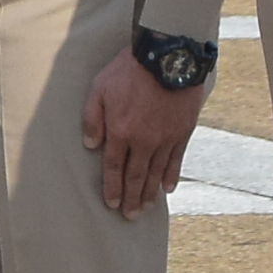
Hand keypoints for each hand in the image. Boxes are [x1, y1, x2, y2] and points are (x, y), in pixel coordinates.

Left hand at [82, 51, 200, 217]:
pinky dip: (171, 176)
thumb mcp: (99, 89)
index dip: (111, 188)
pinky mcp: (182, 132)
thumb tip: (90, 146)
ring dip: (149, 193)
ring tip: (145, 209)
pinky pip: (176, 160)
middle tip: (129, 216)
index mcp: (121, 132)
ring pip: (155, 173)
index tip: (111, 203)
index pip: (114, 168)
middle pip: (135, 176)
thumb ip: (92, 119)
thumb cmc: (128, 71)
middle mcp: (143, 141)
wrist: (167, 57)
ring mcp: (165, 138)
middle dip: (131, 198)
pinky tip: (167, 189)